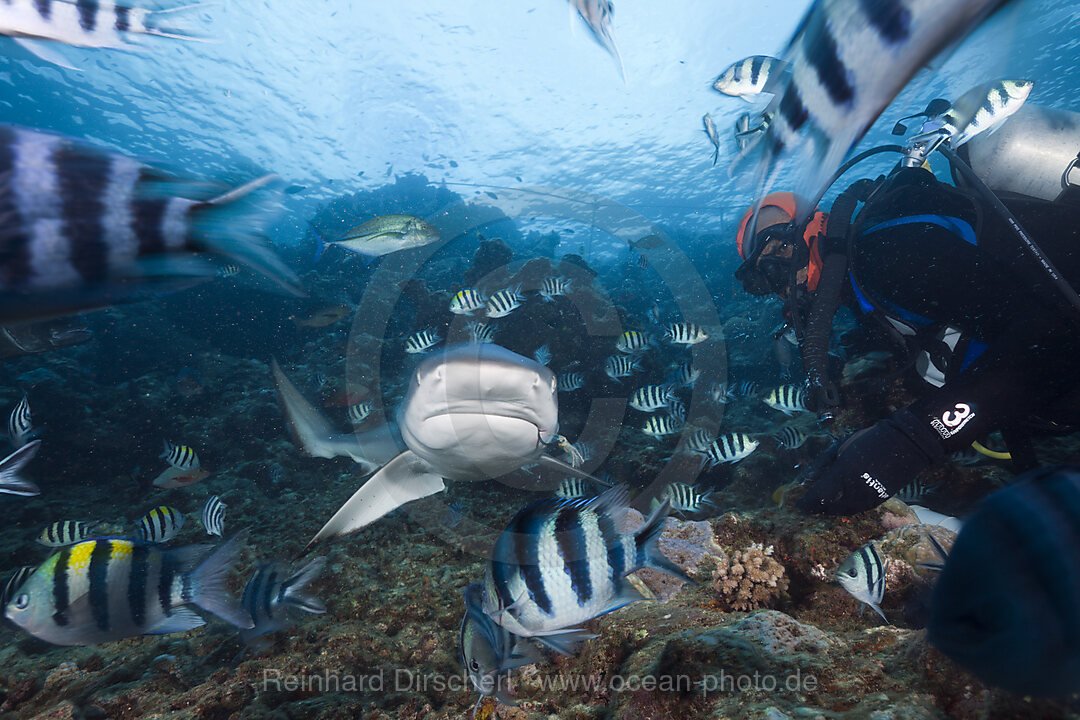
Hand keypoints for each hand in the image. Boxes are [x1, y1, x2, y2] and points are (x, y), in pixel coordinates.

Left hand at [797, 410, 943, 513]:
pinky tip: (841, 503)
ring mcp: (869, 496)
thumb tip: (804, 479)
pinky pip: (858, 509)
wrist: (905, 444)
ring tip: (825, 504)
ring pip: (844, 511)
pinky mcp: (879, 500)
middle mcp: (855, 488)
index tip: (799, 504)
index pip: (818, 496)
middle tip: (811, 505)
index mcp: (842, 473)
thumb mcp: (839, 447)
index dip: (806, 503)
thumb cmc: (868, 441)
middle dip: (818, 507)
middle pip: (830, 507)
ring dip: (832, 510)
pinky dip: (846, 508)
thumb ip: (820, 464)